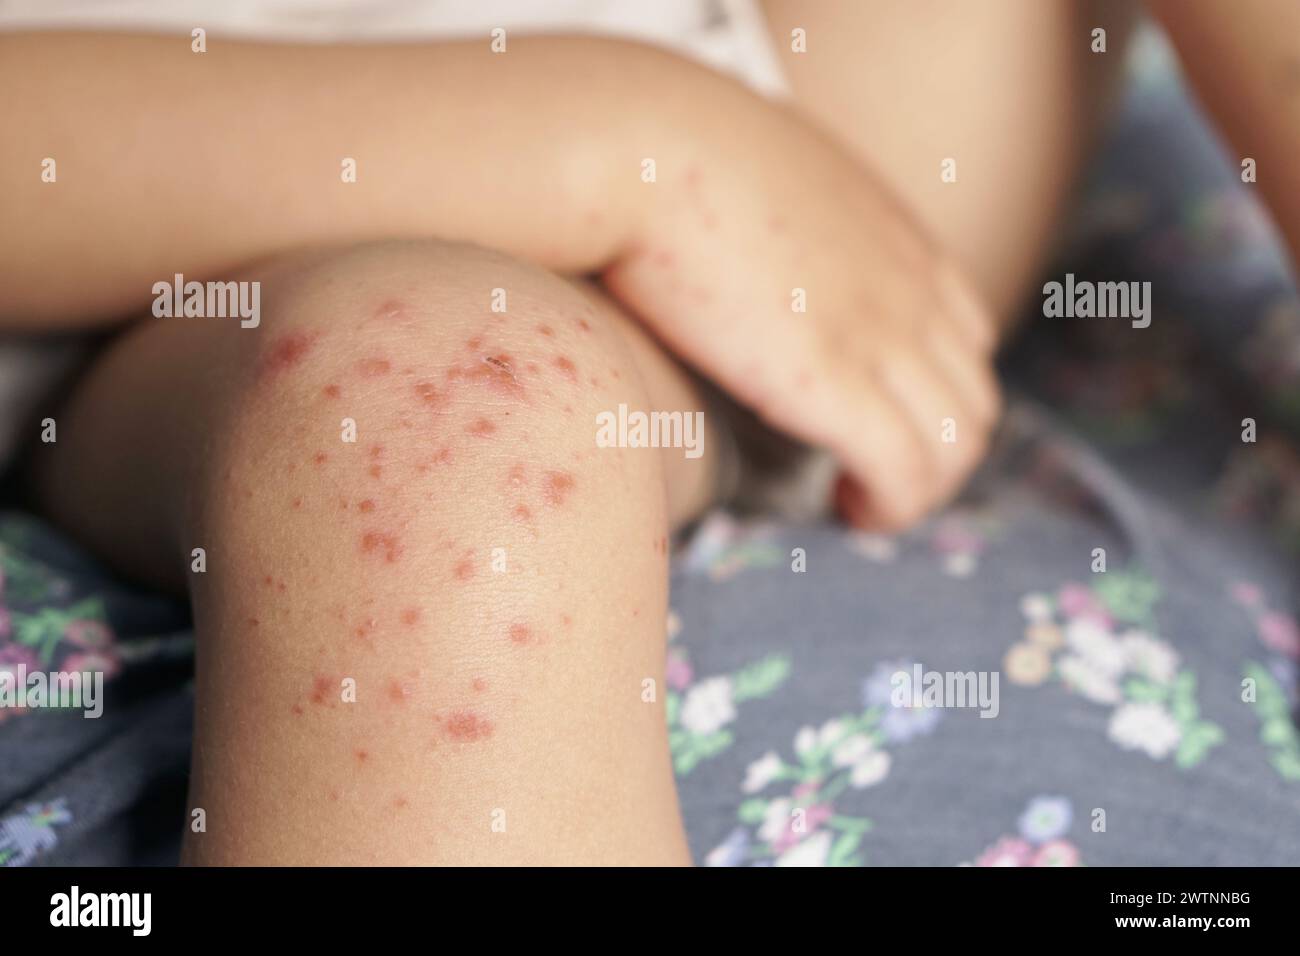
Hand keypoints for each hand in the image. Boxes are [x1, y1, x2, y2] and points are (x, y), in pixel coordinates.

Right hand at [605, 97, 1001, 529]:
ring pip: (957, 445)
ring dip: (918, 491)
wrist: (639, 148)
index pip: (966, 334)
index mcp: (897, 237)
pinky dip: (892, 506)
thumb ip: (788, 218)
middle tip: (867, 479)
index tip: (874, 420)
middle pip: (974, 400)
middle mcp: (909, 287)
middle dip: (934, 456)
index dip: (932, 393)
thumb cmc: (671, 155)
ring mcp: (879, 333)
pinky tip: (846, 510)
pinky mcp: (831, 380)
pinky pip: (905, 471)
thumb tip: (746, 244)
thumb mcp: (764, 174)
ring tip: (859, 506)